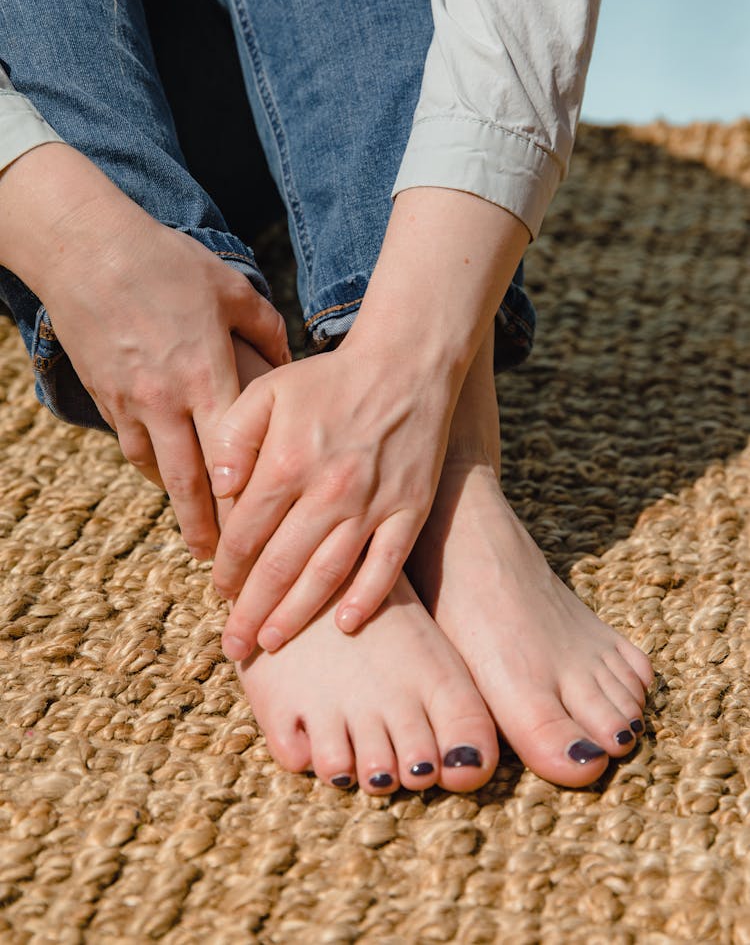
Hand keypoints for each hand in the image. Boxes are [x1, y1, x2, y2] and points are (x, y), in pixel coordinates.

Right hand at [0, 144, 289, 557]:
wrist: (87, 248)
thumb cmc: (168, 263)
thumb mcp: (231, 290)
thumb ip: (266, 331)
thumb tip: (290, 362)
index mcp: (208, 375)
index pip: (235, 456)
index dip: (252, 501)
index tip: (269, 532)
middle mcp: (169, 400)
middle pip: (192, 484)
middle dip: (212, 531)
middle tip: (228, 569)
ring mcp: (132, 403)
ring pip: (159, 473)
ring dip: (181, 508)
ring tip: (202, 539)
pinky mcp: (106, 397)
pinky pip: (134, 446)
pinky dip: (154, 468)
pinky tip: (169, 481)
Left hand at [210, 342, 455, 658]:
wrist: (407, 364)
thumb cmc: (330, 379)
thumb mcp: (268, 390)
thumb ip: (234, 435)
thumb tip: (219, 487)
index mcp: (287, 463)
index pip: (245, 534)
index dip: (227, 569)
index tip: (218, 592)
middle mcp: (328, 490)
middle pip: (279, 567)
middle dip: (251, 612)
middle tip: (235, 646)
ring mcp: (373, 504)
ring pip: (327, 576)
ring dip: (297, 616)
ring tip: (272, 643)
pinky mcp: (410, 509)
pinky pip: (386, 565)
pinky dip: (366, 599)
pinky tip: (346, 626)